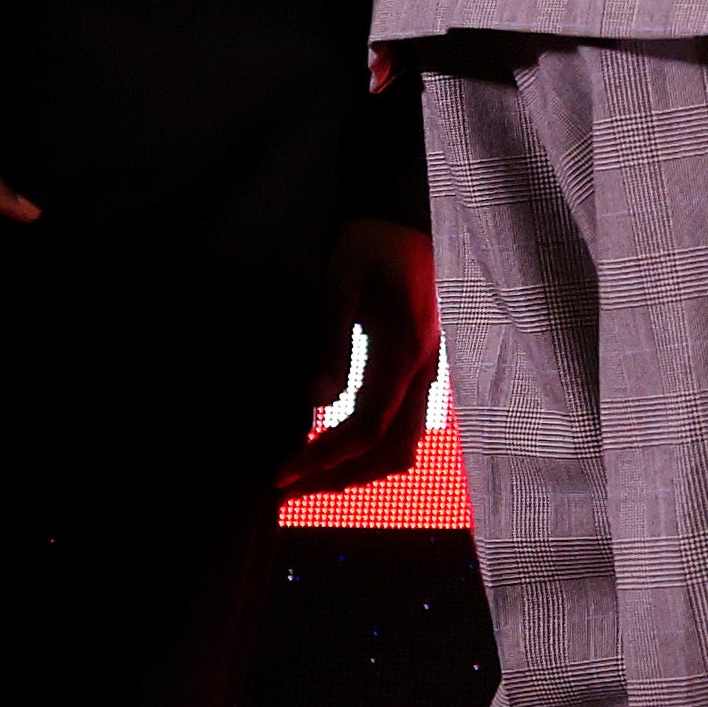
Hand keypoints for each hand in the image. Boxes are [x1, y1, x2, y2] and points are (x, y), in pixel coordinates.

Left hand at [280, 218, 442, 495]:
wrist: (406, 218)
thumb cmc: (371, 245)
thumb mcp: (341, 283)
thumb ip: (330, 341)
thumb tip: (315, 399)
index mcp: (404, 351)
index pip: (367, 428)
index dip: (324, 459)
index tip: (280, 474)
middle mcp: (423, 369)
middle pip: (390, 451)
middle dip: (339, 477)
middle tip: (286, 488)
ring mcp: (426, 370)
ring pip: (400, 445)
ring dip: (355, 468)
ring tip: (306, 476)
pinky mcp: (418, 367)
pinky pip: (401, 426)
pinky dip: (368, 449)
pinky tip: (333, 445)